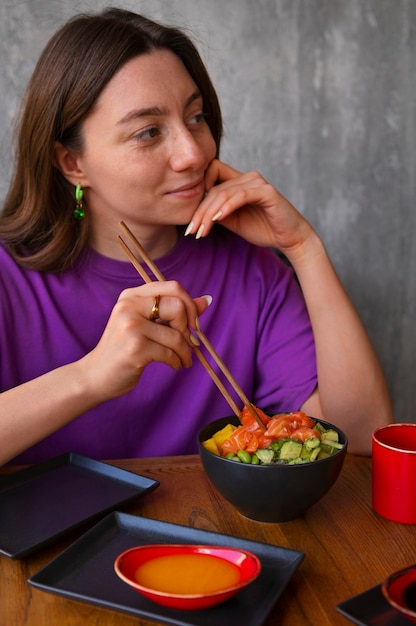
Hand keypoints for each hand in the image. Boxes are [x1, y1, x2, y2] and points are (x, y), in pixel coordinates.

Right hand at [78, 281, 208, 400]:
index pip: (172, 287)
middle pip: (178, 306)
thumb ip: (174, 312)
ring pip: (176, 335)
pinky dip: (177, 362)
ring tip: (183, 360)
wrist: (96, 375)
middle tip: (188, 343)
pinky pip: (170, 353)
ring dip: (185, 351)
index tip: (193, 324)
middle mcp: (129, 306)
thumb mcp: (148, 324)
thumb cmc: (125, 348)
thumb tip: (206, 300)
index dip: (190, 305)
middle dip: (188, 328)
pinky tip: (174, 366)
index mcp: (131, 295)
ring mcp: (130, 327)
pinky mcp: (134, 349)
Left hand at [186, 159, 313, 257]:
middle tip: (192, 231)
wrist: (289, 238)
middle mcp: (248, 177)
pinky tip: (217, 219)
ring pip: (224, 192)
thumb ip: (217, 213)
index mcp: (239, 181)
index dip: (198, 192)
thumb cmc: (263, 229)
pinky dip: (227, 207)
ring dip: (209, 213)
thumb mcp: (233, 222)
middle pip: (214, 187)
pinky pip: (241, 196)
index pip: (211, 174)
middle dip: (200, 211)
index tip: (192, 217)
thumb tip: (195, 213)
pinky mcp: (266, 192)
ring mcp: (258, 182)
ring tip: (201, 231)